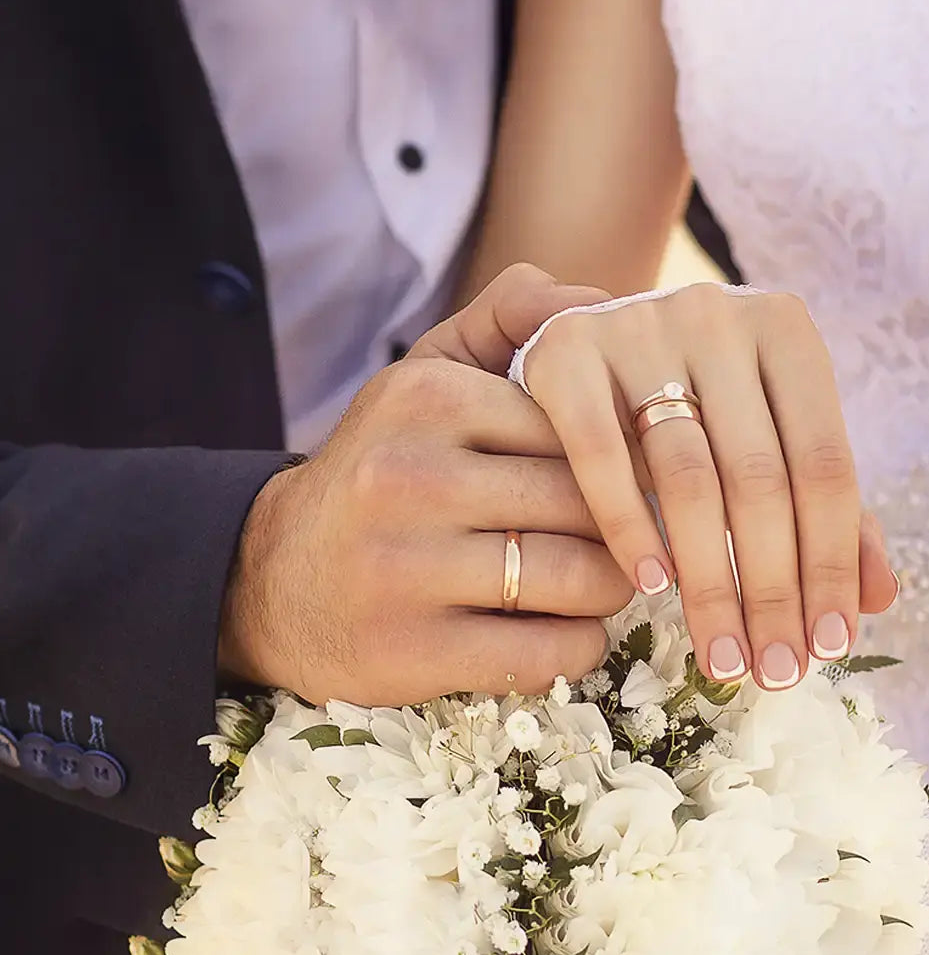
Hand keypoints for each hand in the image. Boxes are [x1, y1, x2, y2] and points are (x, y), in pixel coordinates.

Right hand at [218, 276, 632, 706]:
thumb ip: (509, 318)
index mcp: (427, 399)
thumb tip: (604, 301)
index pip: (578, 426)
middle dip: (625, 526)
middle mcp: (411, 477)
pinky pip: (550, 653)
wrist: (270, 577)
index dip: (620, 458)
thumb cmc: (380, 468)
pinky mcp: (411, 652)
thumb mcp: (424, 375)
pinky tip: (564, 631)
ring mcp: (406, 570)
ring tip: (600, 582)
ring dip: (611, 588)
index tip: (629, 481)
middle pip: (587, 502)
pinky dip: (580, 646)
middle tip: (631, 537)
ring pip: (581, 578)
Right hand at [515, 281, 897, 690]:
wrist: (585, 334)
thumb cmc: (685, 395)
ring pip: (687, 477)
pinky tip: (650, 587)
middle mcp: (716, 316)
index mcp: (785, 330)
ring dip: (709, 581)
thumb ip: (817, 500)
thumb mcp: (760, 429)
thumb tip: (876, 598)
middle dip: (774, 589)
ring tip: (722, 653)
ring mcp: (637, 328)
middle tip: (774, 670)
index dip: (833, 562)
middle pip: (760, 478)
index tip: (829, 646)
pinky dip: (629, 526)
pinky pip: (601, 456)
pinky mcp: (566, 351)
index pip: (825, 463)